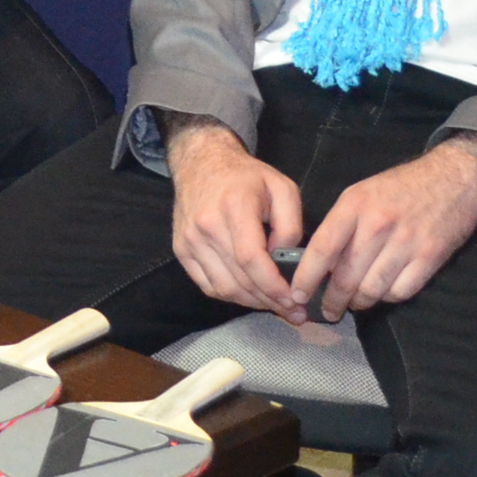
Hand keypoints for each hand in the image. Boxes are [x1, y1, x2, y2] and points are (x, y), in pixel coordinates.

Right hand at [164, 119, 305, 314]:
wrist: (201, 163)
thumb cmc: (246, 176)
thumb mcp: (283, 188)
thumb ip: (290, 225)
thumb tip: (284, 261)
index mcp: (234, 207)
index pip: (251, 258)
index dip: (273, 285)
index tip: (294, 300)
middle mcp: (206, 226)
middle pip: (238, 279)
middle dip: (269, 301)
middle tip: (295, 313)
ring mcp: (189, 241)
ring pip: (223, 288)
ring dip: (251, 303)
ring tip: (275, 306)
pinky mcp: (181, 250)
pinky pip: (207, 285)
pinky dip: (231, 296)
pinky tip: (250, 296)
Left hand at [291, 135, 476, 320]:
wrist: (455, 177)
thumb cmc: (402, 186)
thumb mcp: (363, 193)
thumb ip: (342, 225)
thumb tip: (321, 262)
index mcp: (355, 205)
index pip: (323, 249)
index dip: (306, 277)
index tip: (297, 294)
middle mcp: (378, 224)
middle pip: (346, 277)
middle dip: (333, 300)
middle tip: (328, 310)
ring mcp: (406, 242)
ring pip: (372, 289)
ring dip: (360, 303)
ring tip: (356, 303)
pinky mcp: (430, 257)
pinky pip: (400, 291)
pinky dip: (389, 297)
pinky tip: (384, 291)